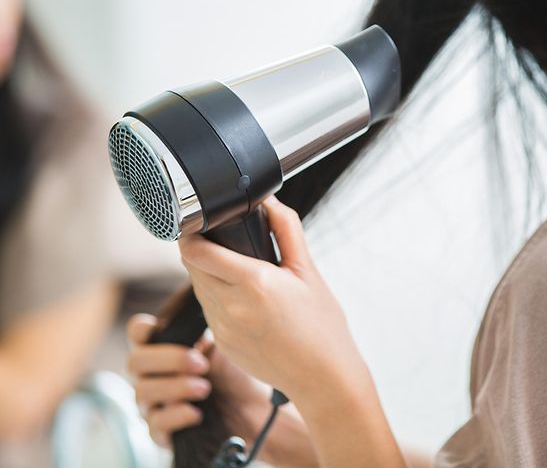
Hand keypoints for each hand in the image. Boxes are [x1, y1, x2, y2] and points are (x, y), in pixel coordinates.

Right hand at [127, 314, 317, 467]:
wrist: (254, 408)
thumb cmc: (235, 368)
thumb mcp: (225, 337)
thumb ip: (209, 315)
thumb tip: (212, 276)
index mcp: (164, 346)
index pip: (137, 332)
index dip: (142, 329)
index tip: (157, 328)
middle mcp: (151, 373)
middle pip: (135, 362)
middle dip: (168, 359)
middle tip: (201, 362)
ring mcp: (154, 402)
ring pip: (143, 393)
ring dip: (175, 387)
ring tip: (205, 386)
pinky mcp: (163, 429)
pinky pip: (154, 425)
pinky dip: (175, 416)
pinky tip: (197, 411)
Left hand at [178, 196, 373, 409]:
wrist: (323, 377)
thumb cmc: (322, 325)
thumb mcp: (309, 271)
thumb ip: (286, 230)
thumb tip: (269, 201)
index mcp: (254, 283)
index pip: (197, 252)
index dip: (191, 234)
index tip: (198, 224)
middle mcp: (231, 307)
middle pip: (192, 267)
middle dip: (201, 251)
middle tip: (222, 242)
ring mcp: (223, 329)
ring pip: (199, 289)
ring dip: (208, 275)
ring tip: (236, 270)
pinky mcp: (222, 344)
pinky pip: (209, 311)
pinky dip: (218, 298)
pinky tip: (244, 300)